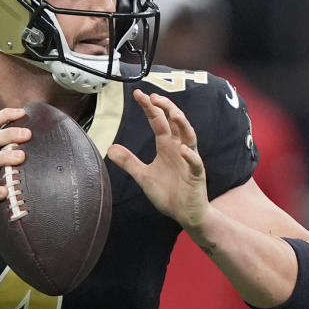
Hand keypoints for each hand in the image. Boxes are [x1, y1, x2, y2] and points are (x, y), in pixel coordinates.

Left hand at [108, 90, 209, 229]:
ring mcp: (189, 160)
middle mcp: (179, 148)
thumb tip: (111, 148)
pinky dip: (189, 155)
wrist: (186, 214)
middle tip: (153, 97)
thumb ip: (129, 161)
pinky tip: (182, 149)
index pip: (158, 121)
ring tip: (172, 114)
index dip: (149, 108)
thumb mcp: (143, 176)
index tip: (139, 94)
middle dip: (166, 107)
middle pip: (175, 122)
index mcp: (166, 145)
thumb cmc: (169, 193)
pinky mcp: (196, 174)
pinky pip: (195, 162)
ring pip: (189, 136)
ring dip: (182, 124)